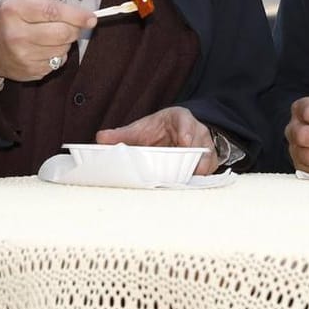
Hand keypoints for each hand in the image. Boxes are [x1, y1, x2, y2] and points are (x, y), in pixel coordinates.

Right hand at [0, 0, 95, 81]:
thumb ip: (54, 1)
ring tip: (51, 35)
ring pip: (63, 49)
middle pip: (63, 34)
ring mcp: (21, 56)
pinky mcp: (28, 71)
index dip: (77, 16)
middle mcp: (16, 34)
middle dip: (73, 28)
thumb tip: (83, 16)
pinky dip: (57, 54)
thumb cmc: (12, 14)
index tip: (91, 18)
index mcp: (14, 10)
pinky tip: (44, 47)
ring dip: (65, 42)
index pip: (53, 12)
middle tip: (69, 24)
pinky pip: (57, 63)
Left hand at [97, 107, 219, 174]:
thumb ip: (123, 134)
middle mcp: (197, 132)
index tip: (184, 140)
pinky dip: (200, 179)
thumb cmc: (158, 130)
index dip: (187, 131)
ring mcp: (205, 147)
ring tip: (185, 183)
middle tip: (185, 172)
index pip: (187, 122)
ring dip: (198, 172)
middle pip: (201, 144)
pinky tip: (188, 188)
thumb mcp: (142, 128)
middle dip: (195, 159)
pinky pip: (208, 171)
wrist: (176, 131)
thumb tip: (100, 138)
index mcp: (180, 119)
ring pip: (207, 160)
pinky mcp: (207, 162)